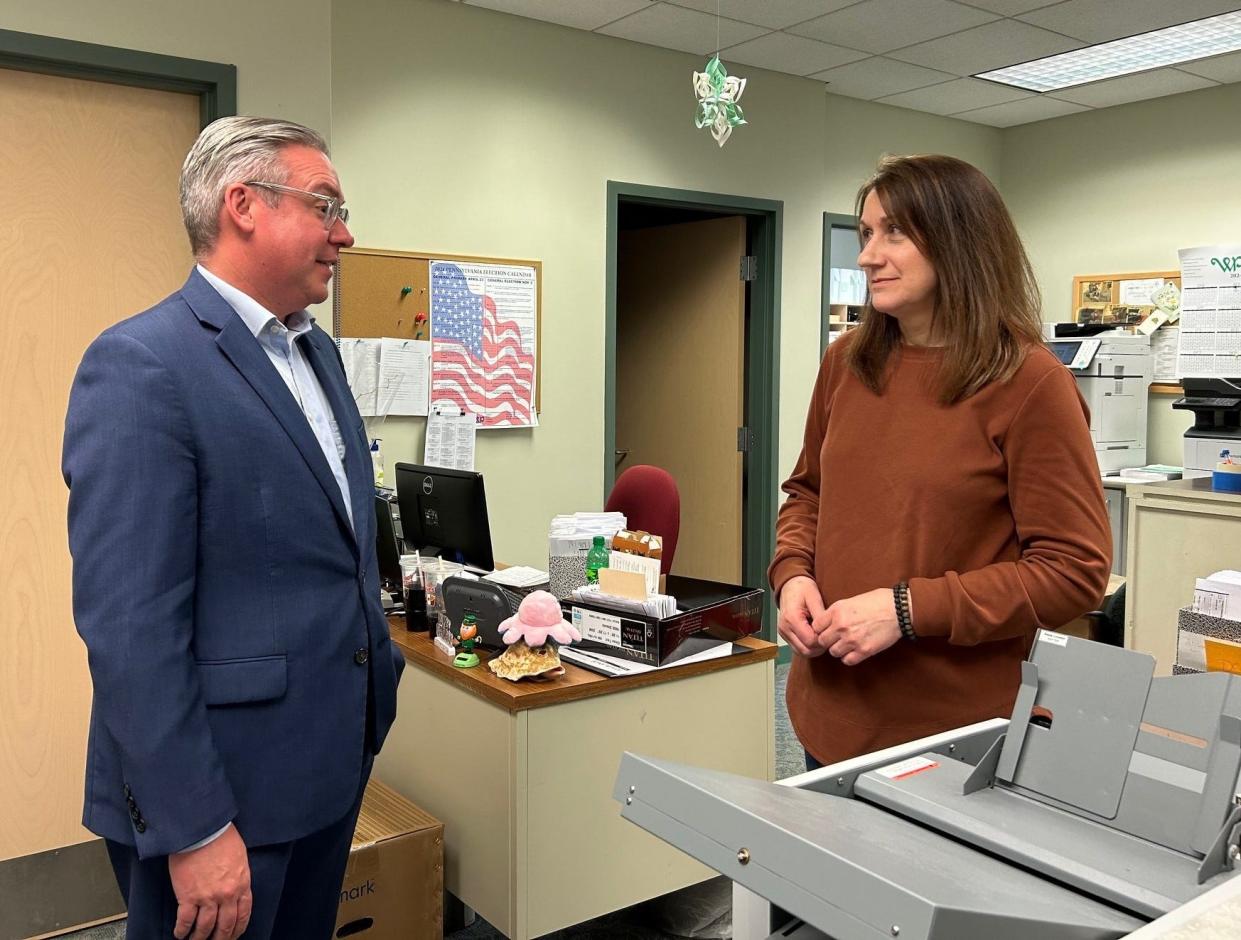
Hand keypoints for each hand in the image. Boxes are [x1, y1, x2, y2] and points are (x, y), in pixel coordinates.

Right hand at [168, 824, 251, 939]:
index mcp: (242, 884)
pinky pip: (185, 921)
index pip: (244, 914)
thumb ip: (238, 876)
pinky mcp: (188, 897)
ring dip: (200, 938)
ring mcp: (207, 898)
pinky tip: (180, 934)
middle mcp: (227, 895)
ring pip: (205, 928)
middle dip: (221, 938)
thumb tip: (235, 888)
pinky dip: (182, 930)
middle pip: (226, 926)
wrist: (202, 831)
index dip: (238, 928)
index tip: (234, 935)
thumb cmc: (221, 837)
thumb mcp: (239, 857)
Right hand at [777, 576, 826, 657]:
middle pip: (805, 650)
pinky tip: (815, 637)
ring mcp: (783, 633)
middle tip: (828, 637)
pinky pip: (798, 648)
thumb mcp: (814, 598)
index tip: (830, 633)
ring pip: (801, 652)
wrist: (791, 586)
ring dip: (814, 649)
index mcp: (791, 618)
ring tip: (822, 637)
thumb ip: (820, 616)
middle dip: (819, 647)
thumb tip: (827, 631)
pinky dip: (808, 647)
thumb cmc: (802, 589)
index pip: (810, 641)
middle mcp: (785, 628)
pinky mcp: (785, 635)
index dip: (823, 640)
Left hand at [814, 588, 901, 665]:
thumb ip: (836, 612)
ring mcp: (852, 639)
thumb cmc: (877, 601)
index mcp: (837, 611)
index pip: (815, 626)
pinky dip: (849, 657)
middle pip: (822, 641)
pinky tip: (855, 651)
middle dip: (828, 640)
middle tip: (836, 638)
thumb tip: (826, 623)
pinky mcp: (864, 650)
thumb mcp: (851, 600)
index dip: (820, 629)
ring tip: (847, 644)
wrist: (898, 609)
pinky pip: (847, 660)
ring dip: (838, 649)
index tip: (826, 630)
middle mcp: (841, 626)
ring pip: (833, 652)